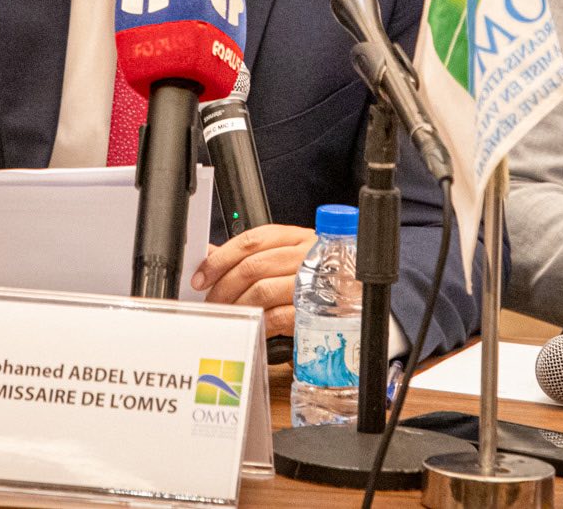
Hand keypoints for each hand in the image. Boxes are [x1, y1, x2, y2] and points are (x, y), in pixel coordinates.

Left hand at [193, 225, 314, 338]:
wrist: (360, 301)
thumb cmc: (322, 280)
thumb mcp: (290, 259)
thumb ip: (255, 257)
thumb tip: (211, 257)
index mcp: (297, 238)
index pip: (251, 240)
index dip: (220, 258)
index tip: (202, 276)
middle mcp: (307, 255)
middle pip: (253, 266)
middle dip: (223, 287)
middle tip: (211, 302)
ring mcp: (314, 283)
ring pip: (262, 291)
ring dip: (237, 306)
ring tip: (228, 315)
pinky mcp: (318, 311)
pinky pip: (279, 316)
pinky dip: (260, 323)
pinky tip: (253, 326)